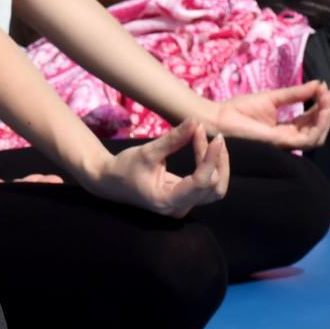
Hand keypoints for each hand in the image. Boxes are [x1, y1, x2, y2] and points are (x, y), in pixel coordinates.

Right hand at [89, 120, 229, 218]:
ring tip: (212, 141)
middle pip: (213, 186)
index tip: (215, 138)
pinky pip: (208, 185)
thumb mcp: (148, 152)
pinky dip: (211, 167)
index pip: (200, 182)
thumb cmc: (125, 167)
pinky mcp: (186, 199)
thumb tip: (195, 121)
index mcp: (167, 200)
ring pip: (216, 188)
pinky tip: (207, 149)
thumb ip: (173, 139)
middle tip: (206, 134)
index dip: (211, 159)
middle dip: (215, 159)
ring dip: (218, 164)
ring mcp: (184, 205)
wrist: (111, 182)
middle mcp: (179, 208)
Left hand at [202, 82, 329, 149]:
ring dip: (326, 116)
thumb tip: (318, 84)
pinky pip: (307, 139)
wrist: (219, 117)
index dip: (327, 105)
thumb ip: (295, 93)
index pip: (312, 118)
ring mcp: (285, 143)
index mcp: (286, 128)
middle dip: (328, 109)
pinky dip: (317, 123)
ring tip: (325, 96)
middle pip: (318, 129)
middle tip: (329, 90)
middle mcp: (288, 138)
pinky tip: (320, 107)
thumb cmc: (239, 109)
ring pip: (317, 136)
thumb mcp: (273, 97)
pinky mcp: (280, 143)